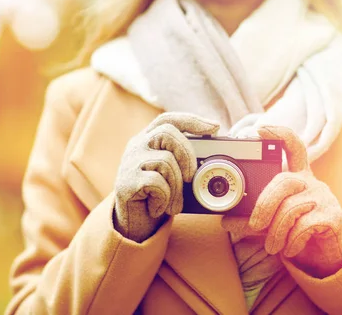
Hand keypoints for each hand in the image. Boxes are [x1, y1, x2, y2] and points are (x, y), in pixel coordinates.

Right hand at [113, 112, 219, 242]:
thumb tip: (211, 160)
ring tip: (173, 202)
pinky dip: (164, 198)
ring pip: (166, 161)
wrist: (132, 222)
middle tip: (191, 177)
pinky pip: (157, 183)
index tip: (214, 127)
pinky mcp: (126, 182)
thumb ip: (182, 161)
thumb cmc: (157, 195)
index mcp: (147, 139)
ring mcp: (130, 163)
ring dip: (177, 187)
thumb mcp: (170, 173)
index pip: (167, 119)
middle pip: (167, 133)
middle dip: (187, 155)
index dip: (191, 120)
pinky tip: (158, 207)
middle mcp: (136, 146)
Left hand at [248, 125, 341, 277]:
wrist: (326, 253)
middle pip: (284, 181)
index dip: (279, 134)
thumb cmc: (296, 229)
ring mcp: (323, 198)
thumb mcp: (271, 222)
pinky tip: (290, 248)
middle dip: (264, 205)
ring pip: (291, 207)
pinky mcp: (332, 216)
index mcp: (296, 176)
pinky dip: (292, 241)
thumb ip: (251, 218)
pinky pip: (305, 226)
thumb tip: (225, 220)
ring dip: (276, 231)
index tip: (261, 128)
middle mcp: (310, 182)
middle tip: (254, 225)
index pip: (292, 146)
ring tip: (271, 246)